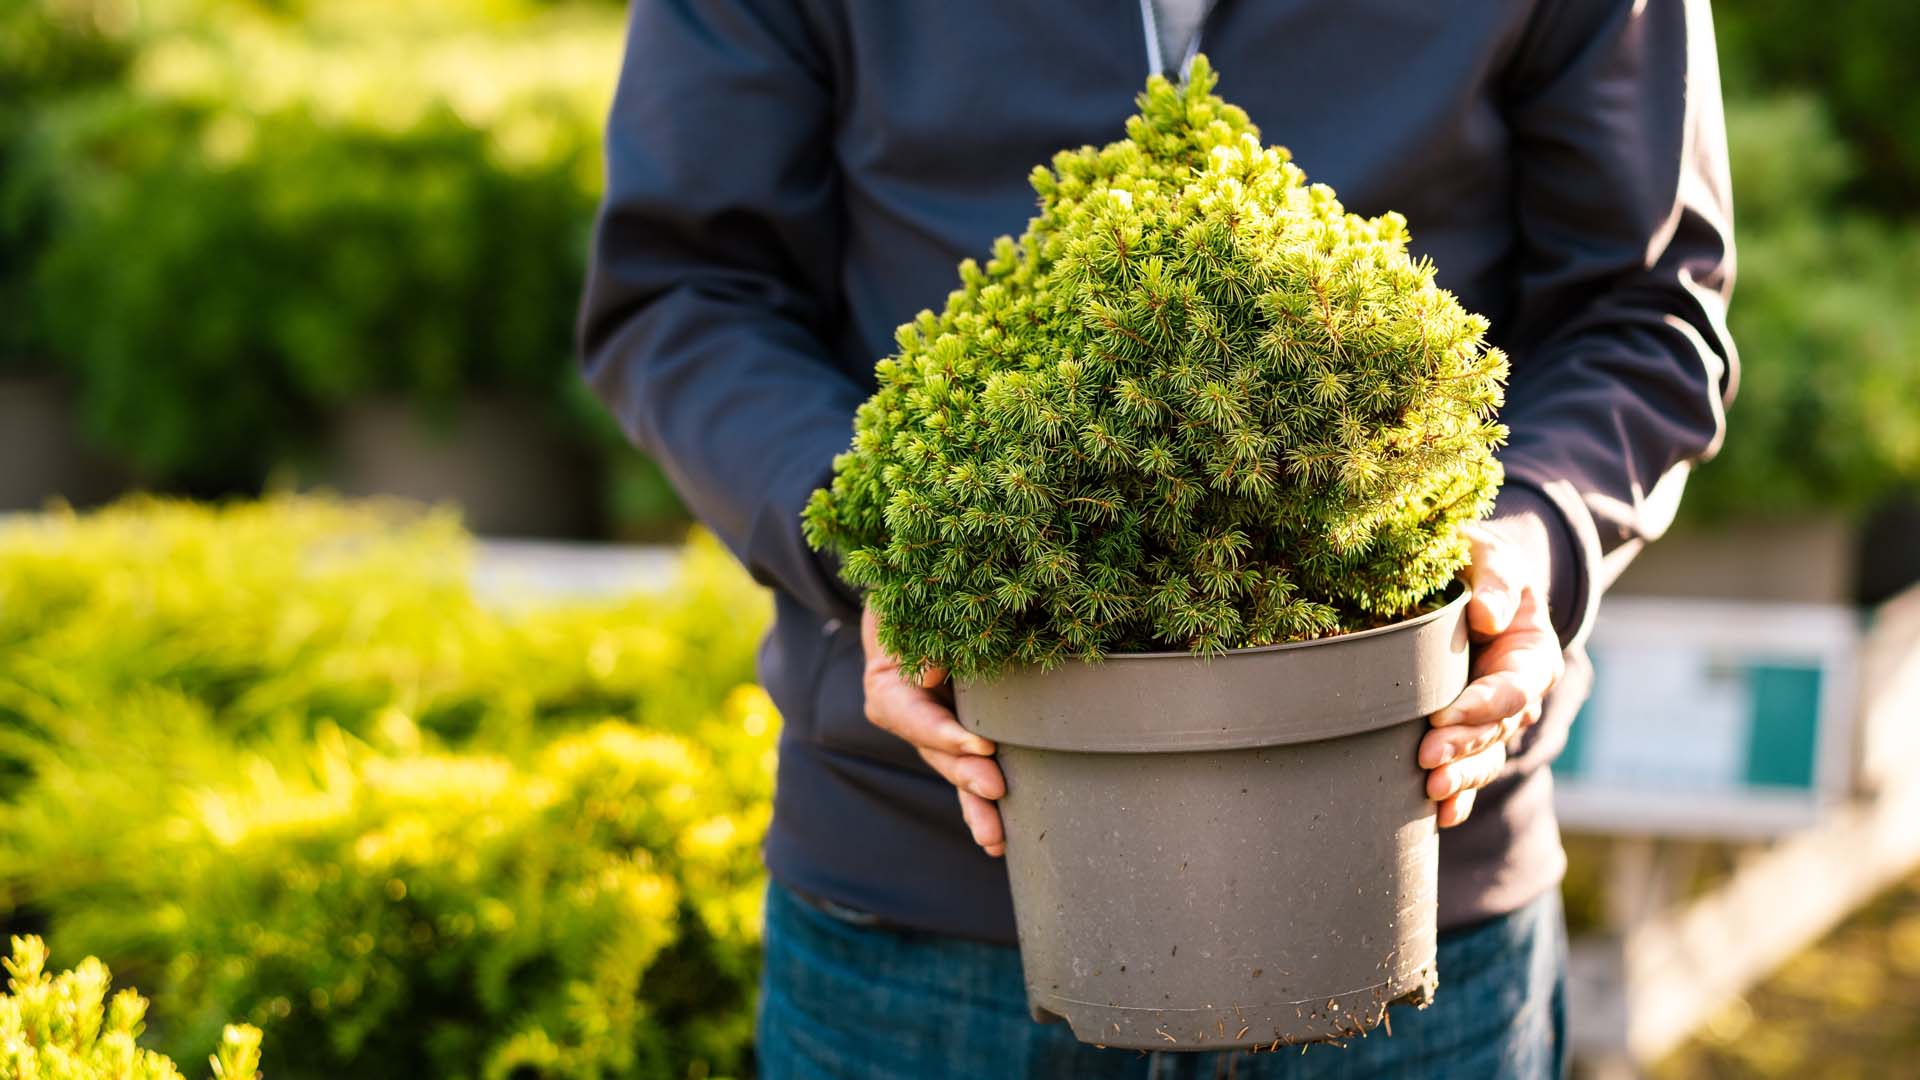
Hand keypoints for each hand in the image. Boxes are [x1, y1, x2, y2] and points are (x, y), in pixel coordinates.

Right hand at [861, 603, 1006, 855]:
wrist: (927, 601)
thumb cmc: (921, 600)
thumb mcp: (913, 609)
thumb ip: (919, 635)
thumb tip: (934, 672)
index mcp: (888, 687)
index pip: (912, 716)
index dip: (945, 733)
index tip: (981, 746)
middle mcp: (907, 717)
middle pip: (935, 753)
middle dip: (965, 776)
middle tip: (996, 789)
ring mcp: (935, 733)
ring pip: (954, 772)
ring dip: (976, 804)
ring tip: (996, 839)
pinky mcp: (962, 737)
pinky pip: (972, 769)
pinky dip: (984, 798)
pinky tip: (1003, 836)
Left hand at [1421, 521, 1565, 827]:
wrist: (1470, 582)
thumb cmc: (1479, 564)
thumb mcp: (1492, 556)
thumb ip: (1495, 579)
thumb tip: (1488, 617)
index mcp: (1531, 655)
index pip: (1512, 689)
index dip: (1482, 705)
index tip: (1444, 714)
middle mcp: (1519, 695)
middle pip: (1497, 731)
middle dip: (1464, 749)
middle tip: (1427, 761)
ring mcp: (1496, 719)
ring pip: (1486, 757)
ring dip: (1461, 778)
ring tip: (1431, 792)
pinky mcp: (1471, 731)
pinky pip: (1471, 770)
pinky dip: (1459, 796)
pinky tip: (1441, 818)